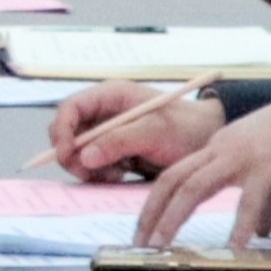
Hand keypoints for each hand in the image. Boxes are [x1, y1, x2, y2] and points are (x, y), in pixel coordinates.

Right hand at [42, 82, 219, 181]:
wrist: (209, 143)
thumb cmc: (188, 129)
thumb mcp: (156, 132)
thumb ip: (119, 141)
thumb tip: (83, 155)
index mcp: (111, 96)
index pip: (70, 108)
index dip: (61, 131)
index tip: (66, 156)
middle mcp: (105, 113)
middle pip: (68, 133)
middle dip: (74, 156)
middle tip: (91, 173)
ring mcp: (108, 133)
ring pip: (78, 153)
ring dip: (90, 168)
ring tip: (118, 173)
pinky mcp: (114, 151)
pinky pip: (92, 165)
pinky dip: (100, 174)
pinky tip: (122, 174)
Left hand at [137, 85, 270, 244]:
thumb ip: (263, 205)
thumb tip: (260, 233)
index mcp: (217, 149)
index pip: (174, 175)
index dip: (155, 203)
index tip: (144, 231)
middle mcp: (221, 149)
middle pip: (173, 179)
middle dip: (152, 212)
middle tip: (141, 244)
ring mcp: (241, 155)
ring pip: (194, 186)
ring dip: (174, 217)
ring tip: (163, 245)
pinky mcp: (267, 165)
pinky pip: (248, 199)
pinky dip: (240, 224)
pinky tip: (236, 247)